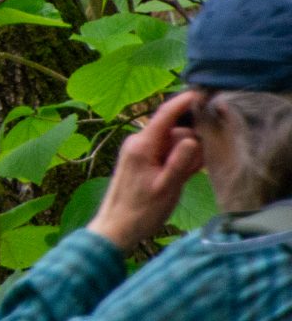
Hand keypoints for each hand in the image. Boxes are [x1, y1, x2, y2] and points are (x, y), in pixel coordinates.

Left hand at [87, 90, 204, 251]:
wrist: (117, 227)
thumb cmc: (141, 210)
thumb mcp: (166, 187)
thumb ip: (180, 162)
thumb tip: (193, 138)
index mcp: (142, 145)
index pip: (165, 114)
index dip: (184, 102)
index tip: (203, 93)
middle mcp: (140, 142)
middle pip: (176, 130)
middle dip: (191, 143)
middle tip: (192, 170)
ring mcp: (142, 151)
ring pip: (175, 142)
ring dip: (187, 156)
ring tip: (183, 179)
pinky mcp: (145, 160)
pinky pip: (168, 153)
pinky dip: (179, 162)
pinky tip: (179, 178)